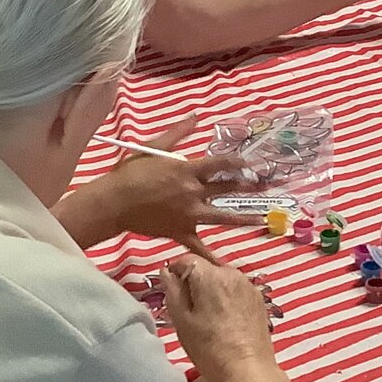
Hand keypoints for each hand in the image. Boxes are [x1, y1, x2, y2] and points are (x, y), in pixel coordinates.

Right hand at [97, 117, 263, 257]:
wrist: (114, 203)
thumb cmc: (130, 173)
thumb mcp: (153, 147)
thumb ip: (178, 132)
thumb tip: (195, 116)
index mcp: (187, 170)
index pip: (221, 163)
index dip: (239, 161)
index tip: (252, 162)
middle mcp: (192, 192)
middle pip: (227, 188)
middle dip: (248, 186)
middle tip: (267, 186)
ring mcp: (188, 215)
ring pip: (221, 216)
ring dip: (243, 218)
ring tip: (262, 219)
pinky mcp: (180, 232)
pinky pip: (199, 247)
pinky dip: (211, 256)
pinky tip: (224, 265)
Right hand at [161, 254, 279, 381]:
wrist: (248, 371)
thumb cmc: (210, 349)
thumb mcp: (182, 322)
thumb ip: (172, 291)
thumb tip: (166, 271)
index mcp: (210, 276)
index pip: (186, 259)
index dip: (175, 271)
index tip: (172, 291)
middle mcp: (231, 273)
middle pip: (206, 267)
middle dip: (195, 282)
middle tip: (189, 310)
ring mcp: (248, 285)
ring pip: (221, 277)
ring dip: (211, 289)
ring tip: (209, 317)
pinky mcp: (258, 298)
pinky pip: (236, 288)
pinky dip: (227, 297)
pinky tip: (225, 319)